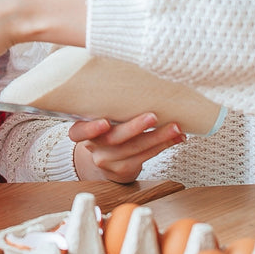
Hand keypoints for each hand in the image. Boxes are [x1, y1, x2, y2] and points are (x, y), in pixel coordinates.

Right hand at [68, 114, 184, 183]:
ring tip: (175, 127)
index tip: (105, 123)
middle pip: (113, 139)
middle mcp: (94, 147)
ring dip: (158, 137)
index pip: (78, 132)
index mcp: (82, 131)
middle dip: (135, 127)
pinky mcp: (124, 169)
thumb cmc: (109, 130)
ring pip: (134, 148)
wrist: (109, 161)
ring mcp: (108, 160)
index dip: (90, 129)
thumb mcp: (102, 119)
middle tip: (153, 116)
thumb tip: (142, 85)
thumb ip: (111, 109)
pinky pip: (145, 156)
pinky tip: (176, 137)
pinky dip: (163, 145)